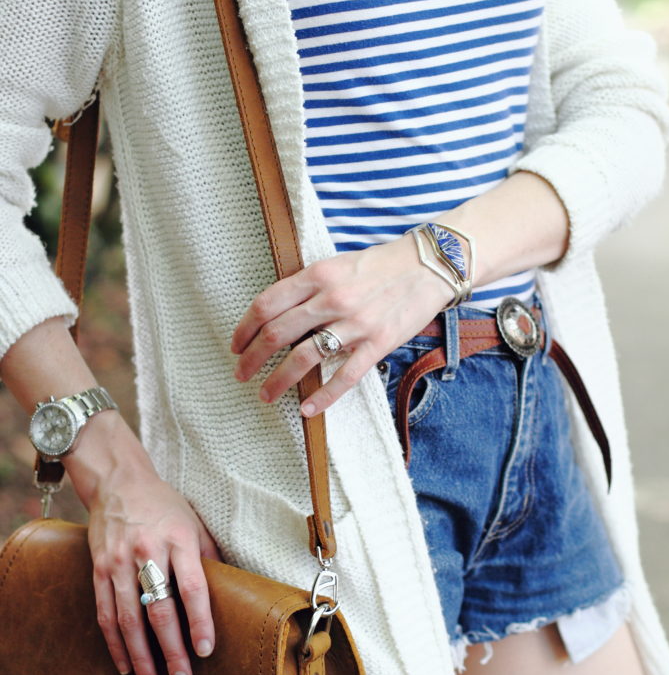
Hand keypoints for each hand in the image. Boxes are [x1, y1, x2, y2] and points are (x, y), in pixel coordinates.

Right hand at [64, 412, 221, 674]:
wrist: (119, 482)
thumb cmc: (164, 505)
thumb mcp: (193, 522)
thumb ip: (208, 556)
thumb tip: (233, 590)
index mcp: (179, 538)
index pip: (192, 586)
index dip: (200, 621)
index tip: (206, 650)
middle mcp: (148, 551)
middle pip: (159, 609)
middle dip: (171, 650)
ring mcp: (119, 562)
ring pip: (129, 618)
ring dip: (141, 656)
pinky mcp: (99, 569)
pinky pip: (105, 612)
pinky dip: (115, 643)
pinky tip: (125, 665)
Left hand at [231, 233, 452, 415]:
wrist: (427, 266)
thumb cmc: (379, 266)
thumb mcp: (336, 264)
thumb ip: (308, 285)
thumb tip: (277, 312)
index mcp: (317, 275)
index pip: (267, 304)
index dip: (244, 328)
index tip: (236, 344)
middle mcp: (331, 299)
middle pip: (277, 334)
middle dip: (252, 358)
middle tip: (240, 373)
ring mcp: (355, 323)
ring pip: (303, 358)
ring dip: (277, 380)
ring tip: (265, 394)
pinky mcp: (377, 344)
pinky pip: (344, 376)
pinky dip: (322, 397)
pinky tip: (307, 409)